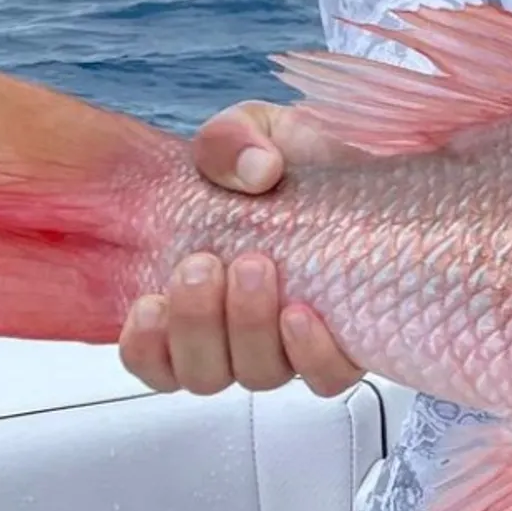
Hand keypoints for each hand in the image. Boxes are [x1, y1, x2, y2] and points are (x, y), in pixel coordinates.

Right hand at [118, 100, 366, 397]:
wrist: (365, 165)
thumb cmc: (299, 159)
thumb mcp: (255, 132)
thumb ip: (231, 140)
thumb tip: (254, 171)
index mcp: (202, 294)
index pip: (157, 357)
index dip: (146, 348)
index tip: (150, 302)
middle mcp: (243, 331)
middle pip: (204, 372)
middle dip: (196, 324)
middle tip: (207, 265)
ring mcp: (295, 342)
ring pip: (257, 376)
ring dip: (246, 329)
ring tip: (256, 268)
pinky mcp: (350, 344)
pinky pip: (324, 378)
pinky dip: (309, 354)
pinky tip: (301, 314)